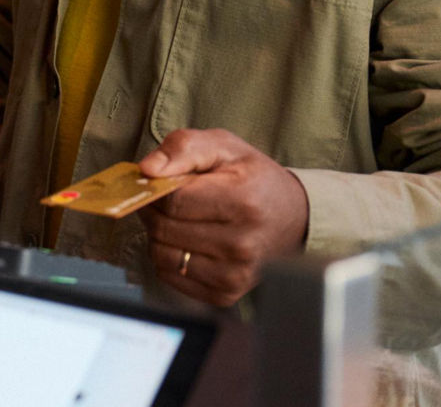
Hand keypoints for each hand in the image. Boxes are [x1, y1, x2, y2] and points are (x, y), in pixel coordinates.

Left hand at [137, 128, 308, 307]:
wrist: (293, 218)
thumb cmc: (254, 179)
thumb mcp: (223, 146)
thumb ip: (183, 148)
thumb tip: (147, 169)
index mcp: (242, 203)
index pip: (172, 201)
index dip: (156, 188)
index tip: (160, 181)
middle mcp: (241, 245)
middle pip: (163, 229)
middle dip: (154, 210)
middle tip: (166, 198)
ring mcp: (234, 275)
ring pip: (161, 255)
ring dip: (158, 234)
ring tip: (179, 219)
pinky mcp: (225, 294)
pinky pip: (170, 275)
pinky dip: (168, 256)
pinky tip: (187, 240)